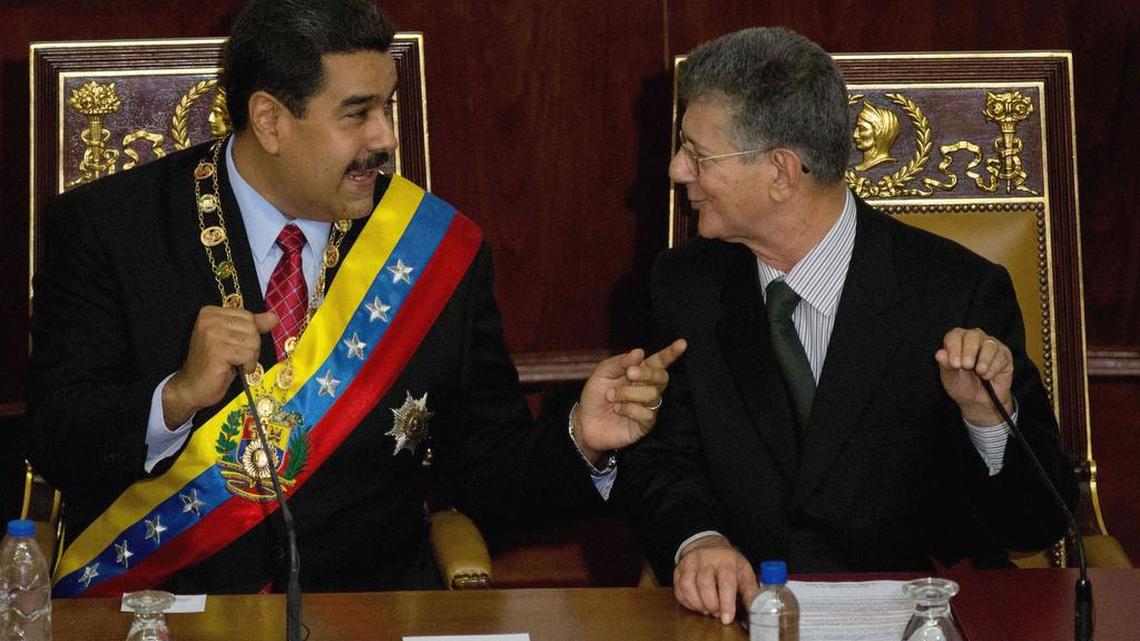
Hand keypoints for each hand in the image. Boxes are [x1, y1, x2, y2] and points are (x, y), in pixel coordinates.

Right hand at [162, 306, 276, 426]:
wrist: (193, 388)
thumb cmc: (215, 365)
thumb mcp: (235, 341)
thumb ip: (253, 326)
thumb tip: (273, 317)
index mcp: (211, 313)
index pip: (248, 316)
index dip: (250, 335)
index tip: (234, 346)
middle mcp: (209, 320)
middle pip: (252, 328)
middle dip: (251, 346)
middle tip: (235, 358)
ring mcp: (212, 334)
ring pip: (252, 342)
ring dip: (249, 358)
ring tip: (233, 364)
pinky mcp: (217, 350)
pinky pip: (248, 355)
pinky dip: (247, 365)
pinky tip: (234, 369)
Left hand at [573, 339, 686, 462]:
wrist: (584, 421)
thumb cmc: (595, 395)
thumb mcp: (603, 373)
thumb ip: (620, 362)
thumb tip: (640, 352)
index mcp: (639, 372)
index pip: (659, 362)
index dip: (671, 353)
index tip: (682, 343)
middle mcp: (647, 388)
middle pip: (662, 376)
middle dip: (647, 373)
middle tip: (629, 374)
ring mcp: (648, 407)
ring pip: (653, 394)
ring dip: (628, 393)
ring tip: (611, 396)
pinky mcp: (645, 424)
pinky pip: (647, 414)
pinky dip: (629, 409)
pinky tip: (617, 409)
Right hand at [674, 535, 756, 623]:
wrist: (708, 544)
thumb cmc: (728, 562)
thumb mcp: (744, 571)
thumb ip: (750, 591)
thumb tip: (754, 609)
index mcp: (726, 560)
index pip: (726, 582)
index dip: (726, 603)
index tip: (727, 618)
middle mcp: (706, 559)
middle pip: (704, 585)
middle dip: (711, 605)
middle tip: (716, 612)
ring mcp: (690, 562)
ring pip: (688, 586)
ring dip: (697, 604)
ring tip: (706, 609)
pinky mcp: (678, 568)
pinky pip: (678, 588)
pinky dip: (686, 601)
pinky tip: (696, 604)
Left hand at [935, 327, 1013, 424]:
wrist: (979, 401)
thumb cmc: (962, 386)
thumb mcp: (950, 378)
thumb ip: (945, 365)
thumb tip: (939, 354)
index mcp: (957, 342)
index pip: (954, 335)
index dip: (954, 347)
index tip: (954, 364)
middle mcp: (974, 340)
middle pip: (973, 335)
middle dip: (969, 351)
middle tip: (967, 366)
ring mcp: (990, 345)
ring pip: (989, 344)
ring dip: (983, 360)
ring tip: (980, 373)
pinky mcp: (1004, 354)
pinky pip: (1001, 355)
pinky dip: (994, 368)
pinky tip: (988, 376)